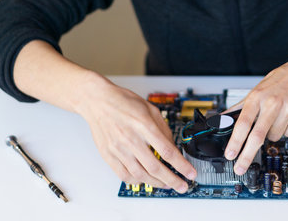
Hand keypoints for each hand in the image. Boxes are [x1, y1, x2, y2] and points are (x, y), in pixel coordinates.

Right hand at [76, 78, 195, 192]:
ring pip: (140, 175)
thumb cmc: (123, 102)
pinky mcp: (108, 155)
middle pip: (155, 168)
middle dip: (172, 180)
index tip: (190, 172)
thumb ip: (163, 128)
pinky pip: (124, 175)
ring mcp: (118, 149)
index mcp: (144, 125)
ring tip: (166, 184)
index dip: (181, 165)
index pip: (167, 151)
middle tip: (182, 186)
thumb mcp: (150, 109)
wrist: (97, 101)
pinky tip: (145, 179)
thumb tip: (172, 147)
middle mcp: (131, 139)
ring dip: (156, 183)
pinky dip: (137, 181)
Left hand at [224, 54, 287, 174]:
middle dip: (247, 155)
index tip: (230, 154)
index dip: (235, 141)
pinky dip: (285, 130)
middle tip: (239, 168)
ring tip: (275, 118)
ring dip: (271, 134)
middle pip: (257, 136)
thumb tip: (222, 119)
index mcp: (257, 97)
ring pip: (274, 136)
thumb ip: (240, 106)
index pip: (243, 123)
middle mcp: (272, 103)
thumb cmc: (279, 81)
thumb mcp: (256, 89)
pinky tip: (287, 117)